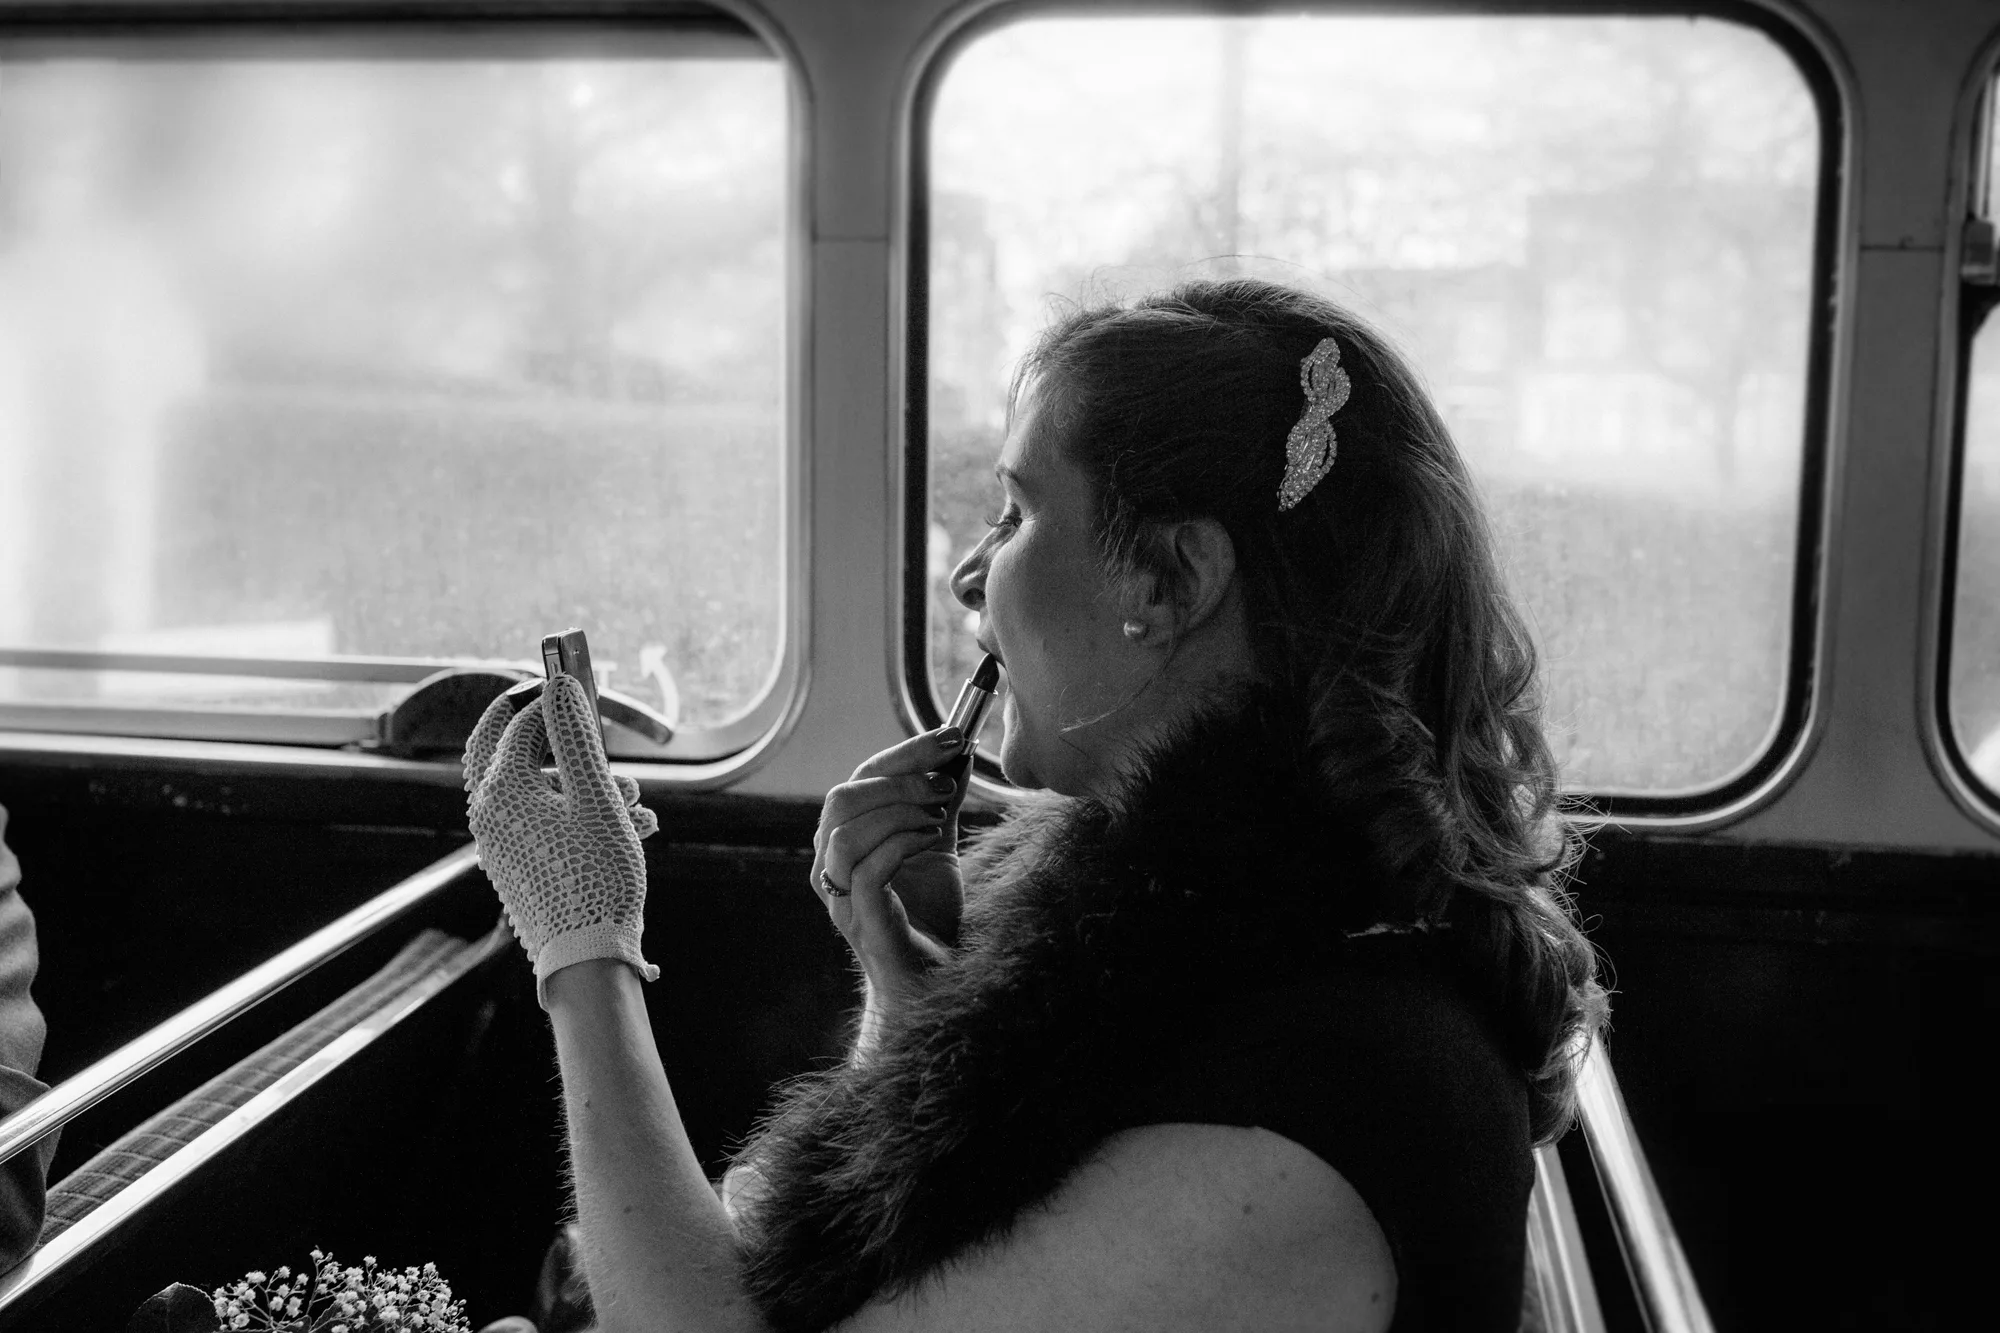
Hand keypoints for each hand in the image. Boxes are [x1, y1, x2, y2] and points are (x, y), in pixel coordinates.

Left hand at [464, 672, 660, 1008]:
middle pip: (509, 747)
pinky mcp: (520, 863)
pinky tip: (634, 827)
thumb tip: (558, 684)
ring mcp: (503, 840)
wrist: (587, 957)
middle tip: (575, 711)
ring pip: (542, 786)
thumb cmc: (594, 876)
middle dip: (556, 733)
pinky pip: (548, 820)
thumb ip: (575, 735)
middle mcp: (491, 812)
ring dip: (591, 782)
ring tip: (638, 801)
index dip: (554, 698)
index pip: (520, 721)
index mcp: (500, 789)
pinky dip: (585, 813)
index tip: (585, 687)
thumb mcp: (595, 796)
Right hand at [811, 727, 969, 1009]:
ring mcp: (838, 895)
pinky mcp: (857, 920)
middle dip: (901, 777)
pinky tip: (931, 839)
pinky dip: (900, 842)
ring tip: (940, 815)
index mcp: (845, 839)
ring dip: (900, 810)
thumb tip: (956, 756)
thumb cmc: (929, 918)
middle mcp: (830, 865)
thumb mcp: (938, 848)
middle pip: (845, 797)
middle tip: (948, 779)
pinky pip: (864, 869)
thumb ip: (940, 804)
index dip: (905, 753)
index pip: (861, 780)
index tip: (952, 736)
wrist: (934, 985)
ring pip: (846, 830)